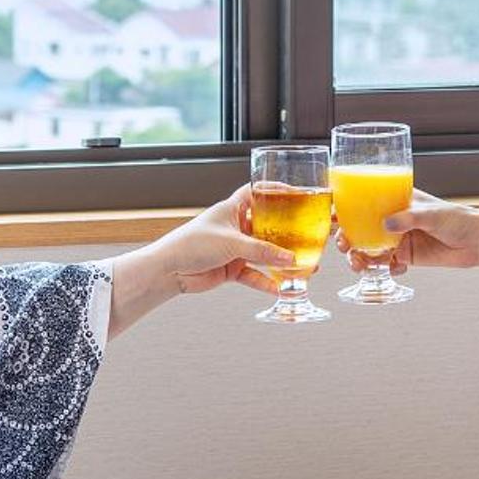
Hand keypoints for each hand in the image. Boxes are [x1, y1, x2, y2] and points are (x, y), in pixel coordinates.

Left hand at [158, 185, 290, 295]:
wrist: (170, 270)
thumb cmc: (191, 244)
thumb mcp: (232, 242)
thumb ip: (262, 251)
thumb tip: (290, 257)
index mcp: (232, 208)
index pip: (257, 192)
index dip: (275, 191)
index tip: (297, 194)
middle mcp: (235, 226)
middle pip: (267, 225)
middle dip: (287, 231)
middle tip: (309, 234)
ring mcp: (234, 248)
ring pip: (264, 253)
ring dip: (281, 260)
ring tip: (303, 265)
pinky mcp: (231, 268)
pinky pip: (254, 274)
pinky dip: (266, 281)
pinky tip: (279, 287)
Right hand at [338, 190, 478, 274]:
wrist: (477, 241)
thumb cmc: (458, 218)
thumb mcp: (432, 214)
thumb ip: (409, 218)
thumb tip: (386, 225)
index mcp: (395, 201)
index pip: (364, 201)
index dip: (344, 208)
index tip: (331, 216)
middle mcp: (393, 220)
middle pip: (360, 228)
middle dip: (347, 238)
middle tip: (344, 246)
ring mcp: (399, 239)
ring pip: (369, 249)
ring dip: (360, 258)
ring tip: (359, 265)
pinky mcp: (407, 257)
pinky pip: (387, 265)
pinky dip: (385, 269)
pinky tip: (395, 268)